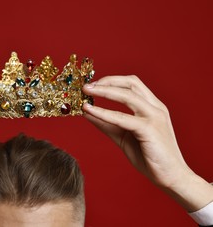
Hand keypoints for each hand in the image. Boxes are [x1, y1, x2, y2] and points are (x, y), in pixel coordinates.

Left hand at [82, 75, 212, 211]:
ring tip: (86, 92)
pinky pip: (122, 118)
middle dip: (106, 81)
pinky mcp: (149, 129)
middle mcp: (155, 107)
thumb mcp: (123, 137)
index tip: (93, 85)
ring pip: (126, 96)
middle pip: (130, 83)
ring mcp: (154, 116)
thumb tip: (87, 113)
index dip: (111, 81)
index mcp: (152, 106)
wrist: (170, 177)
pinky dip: (103, 112)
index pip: (132, 84)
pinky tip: (89, 111)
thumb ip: (106, 124)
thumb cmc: (149, 157)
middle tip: (86, 86)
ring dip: (103, 91)